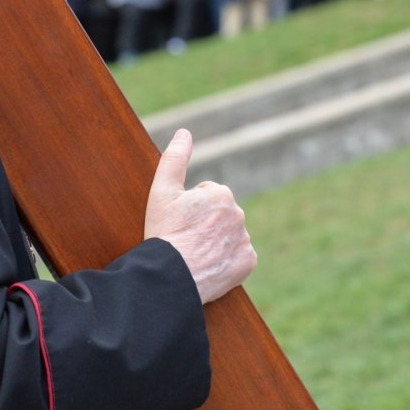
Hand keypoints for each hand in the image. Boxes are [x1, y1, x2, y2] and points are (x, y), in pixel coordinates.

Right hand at [145, 130, 256, 303]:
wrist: (170, 277)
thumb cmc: (164, 233)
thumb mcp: (162, 191)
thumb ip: (174, 158)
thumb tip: (184, 132)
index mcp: (220, 194)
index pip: (206, 197)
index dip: (189, 210)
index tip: (179, 224)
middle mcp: (238, 213)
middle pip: (219, 215)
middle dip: (205, 223)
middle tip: (185, 239)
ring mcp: (244, 240)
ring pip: (229, 234)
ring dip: (216, 240)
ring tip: (195, 254)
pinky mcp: (248, 262)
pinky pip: (239, 256)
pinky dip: (227, 260)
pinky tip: (209, 265)